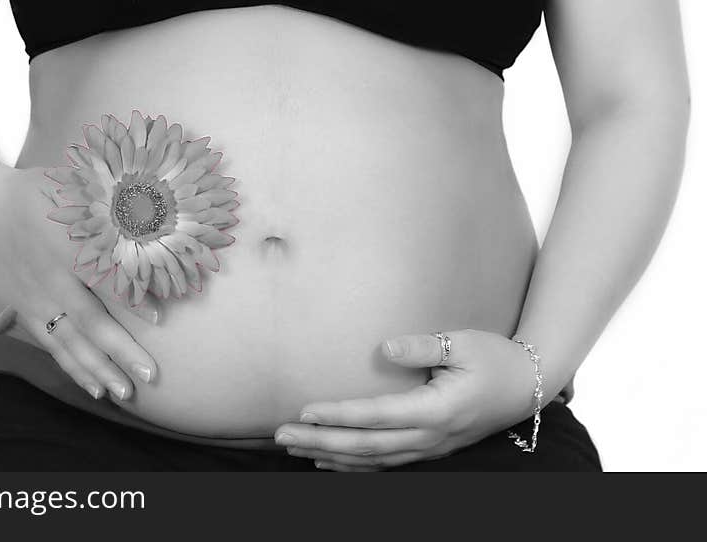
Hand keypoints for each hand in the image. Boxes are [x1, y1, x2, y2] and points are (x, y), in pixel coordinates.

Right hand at [0, 164, 158, 404]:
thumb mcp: (77, 188)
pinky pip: (53, 345)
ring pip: (70, 341)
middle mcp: (50, 277)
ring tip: (127, 393)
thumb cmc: (42, 191)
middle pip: (89, 320)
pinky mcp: (26, 311)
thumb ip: (113, 203)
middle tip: (151, 373)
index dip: (130, 298)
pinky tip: (97, 388)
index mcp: (65, 243)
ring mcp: (36, 298)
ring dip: (99, 369)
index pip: (102, 276)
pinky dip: (75, 368)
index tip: (159, 317)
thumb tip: (158, 212)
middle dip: (120, 349)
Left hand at [274, 329, 538, 470]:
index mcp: (435, 410)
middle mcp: (429, 437)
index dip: (339, 416)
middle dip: (320, 441)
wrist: (528, 385)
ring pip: (372, 461)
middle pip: (366, 446)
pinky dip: (354, 466)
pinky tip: (329, 460)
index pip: (376, 417)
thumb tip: (383, 348)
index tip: (305, 411)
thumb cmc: (494, 357)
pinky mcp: (430, 447)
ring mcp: (430, 447)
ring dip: (331, 455)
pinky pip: (385, 463)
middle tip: (281, 435)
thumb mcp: (462, 343)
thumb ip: (423, 347)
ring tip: (293, 448)